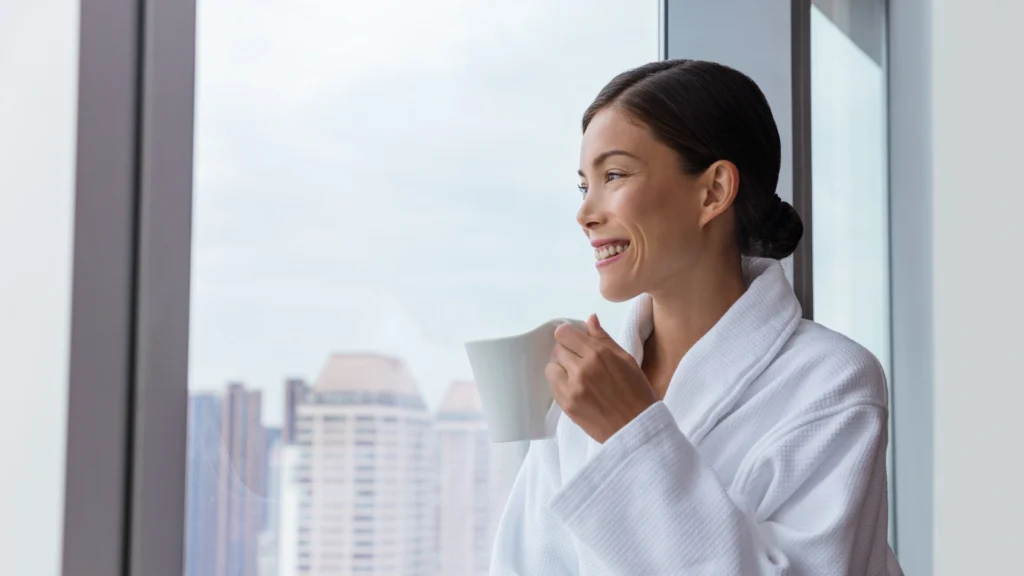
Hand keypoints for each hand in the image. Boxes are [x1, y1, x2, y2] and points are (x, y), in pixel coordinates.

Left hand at [546, 314, 656, 442]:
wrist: (636, 428)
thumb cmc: (637, 394)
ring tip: (577, 377)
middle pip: (557, 349)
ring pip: (551, 367)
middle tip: (581, 361)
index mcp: (599, 354)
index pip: (565, 333)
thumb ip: (603, 338)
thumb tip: (590, 319)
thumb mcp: (626, 360)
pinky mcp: (566, 405)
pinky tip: (577, 389)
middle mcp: (582, 369)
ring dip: (561, 369)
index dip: (569, 335)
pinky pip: (553, 386)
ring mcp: (572, 388)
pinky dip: (561, 385)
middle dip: (567, 352)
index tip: (574, 340)